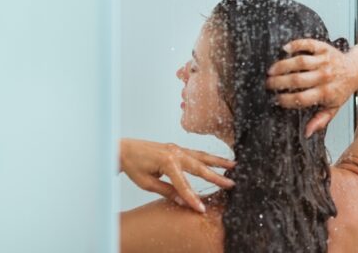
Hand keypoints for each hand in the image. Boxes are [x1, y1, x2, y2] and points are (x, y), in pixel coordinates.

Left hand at [119, 138, 235, 212]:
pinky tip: (216, 160)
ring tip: (234, 165)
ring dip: (217, 161)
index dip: (192, 198)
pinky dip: (207, 156)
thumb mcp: (147, 183)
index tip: (202, 209)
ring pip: (201, 156)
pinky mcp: (176, 148)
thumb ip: (167, 191)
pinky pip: (195, 153)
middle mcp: (174, 153)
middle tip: (231, 184)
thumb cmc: (133, 166)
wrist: (124, 149)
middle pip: (199, 167)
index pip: (184, 184)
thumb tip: (183, 202)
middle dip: (216, 176)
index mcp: (167, 162)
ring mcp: (176, 148)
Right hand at [265, 38, 357, 136]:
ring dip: (281, 65)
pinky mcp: (323, 48)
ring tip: (271, 70)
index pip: (301, 98)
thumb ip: (320, 120)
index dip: (285, 100)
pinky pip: (307, 44)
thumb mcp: (333, 107)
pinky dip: (294, 45)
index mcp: (326, 93)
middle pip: (296, 80)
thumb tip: (307, 132)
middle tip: (268, 84)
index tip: (276, 99)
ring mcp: (324, 61)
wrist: (356, 69)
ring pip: (299, 62)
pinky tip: (284, 49)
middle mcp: (325, 76)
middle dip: (278, 82)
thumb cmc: (342, 88)